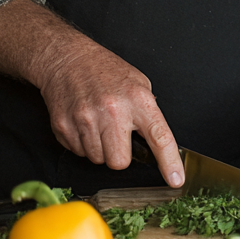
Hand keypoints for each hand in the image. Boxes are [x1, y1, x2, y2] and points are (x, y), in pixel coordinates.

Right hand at [0, 0, 184, 187]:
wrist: (67, 58)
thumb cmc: (105, 71)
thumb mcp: (138, 83)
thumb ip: (148, 112)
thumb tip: (156, 141)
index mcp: (138, 100)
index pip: (159, 137)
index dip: (169, 162)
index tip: (175, 179)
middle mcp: (113, 111)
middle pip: (119, 162)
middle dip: (119, 155)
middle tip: (116, 135)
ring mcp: (86, 119)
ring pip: (97, 160)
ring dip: (100, 149)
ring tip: (98, 124)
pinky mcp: (64, 126)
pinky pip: (78, 152)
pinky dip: (82, 143)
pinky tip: (84, 123)